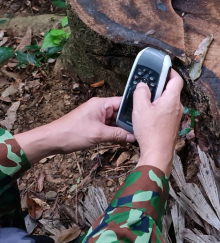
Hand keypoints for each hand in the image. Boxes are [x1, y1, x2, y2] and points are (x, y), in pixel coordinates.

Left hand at [14, 96, 134, 163]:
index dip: (134, 109)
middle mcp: (100, 107)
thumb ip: (118, 135)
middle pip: (120, 112)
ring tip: (134, 135)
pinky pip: (108, 126)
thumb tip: (133, 137)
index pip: (123, 102)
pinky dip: (114, 132)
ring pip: (115, 120)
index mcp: (101, 103)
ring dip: (121, 128)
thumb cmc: (71, 133)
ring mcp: (96, 116)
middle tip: (141, 130)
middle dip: (129, 121)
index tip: (145, 116)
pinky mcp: (93, 124)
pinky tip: (122, 139)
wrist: (51, 140)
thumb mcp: (98, 134)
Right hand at [133, 69, 183, 175]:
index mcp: (172, 99)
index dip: (169, 71)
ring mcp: (176, 116)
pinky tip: (147, 113)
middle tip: (148, 83)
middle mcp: (178, 106)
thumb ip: (141, 93)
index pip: (176, 79)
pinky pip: (166, 111)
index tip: (162, 68)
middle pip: (171, 90)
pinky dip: (158, 108)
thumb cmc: (151, 131)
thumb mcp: (140, 108)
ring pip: (167, 101)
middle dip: (159, 85)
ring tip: (144, 99)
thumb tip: (143, 85)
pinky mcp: (172, 124)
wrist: (158, 153)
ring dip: (157, 98)